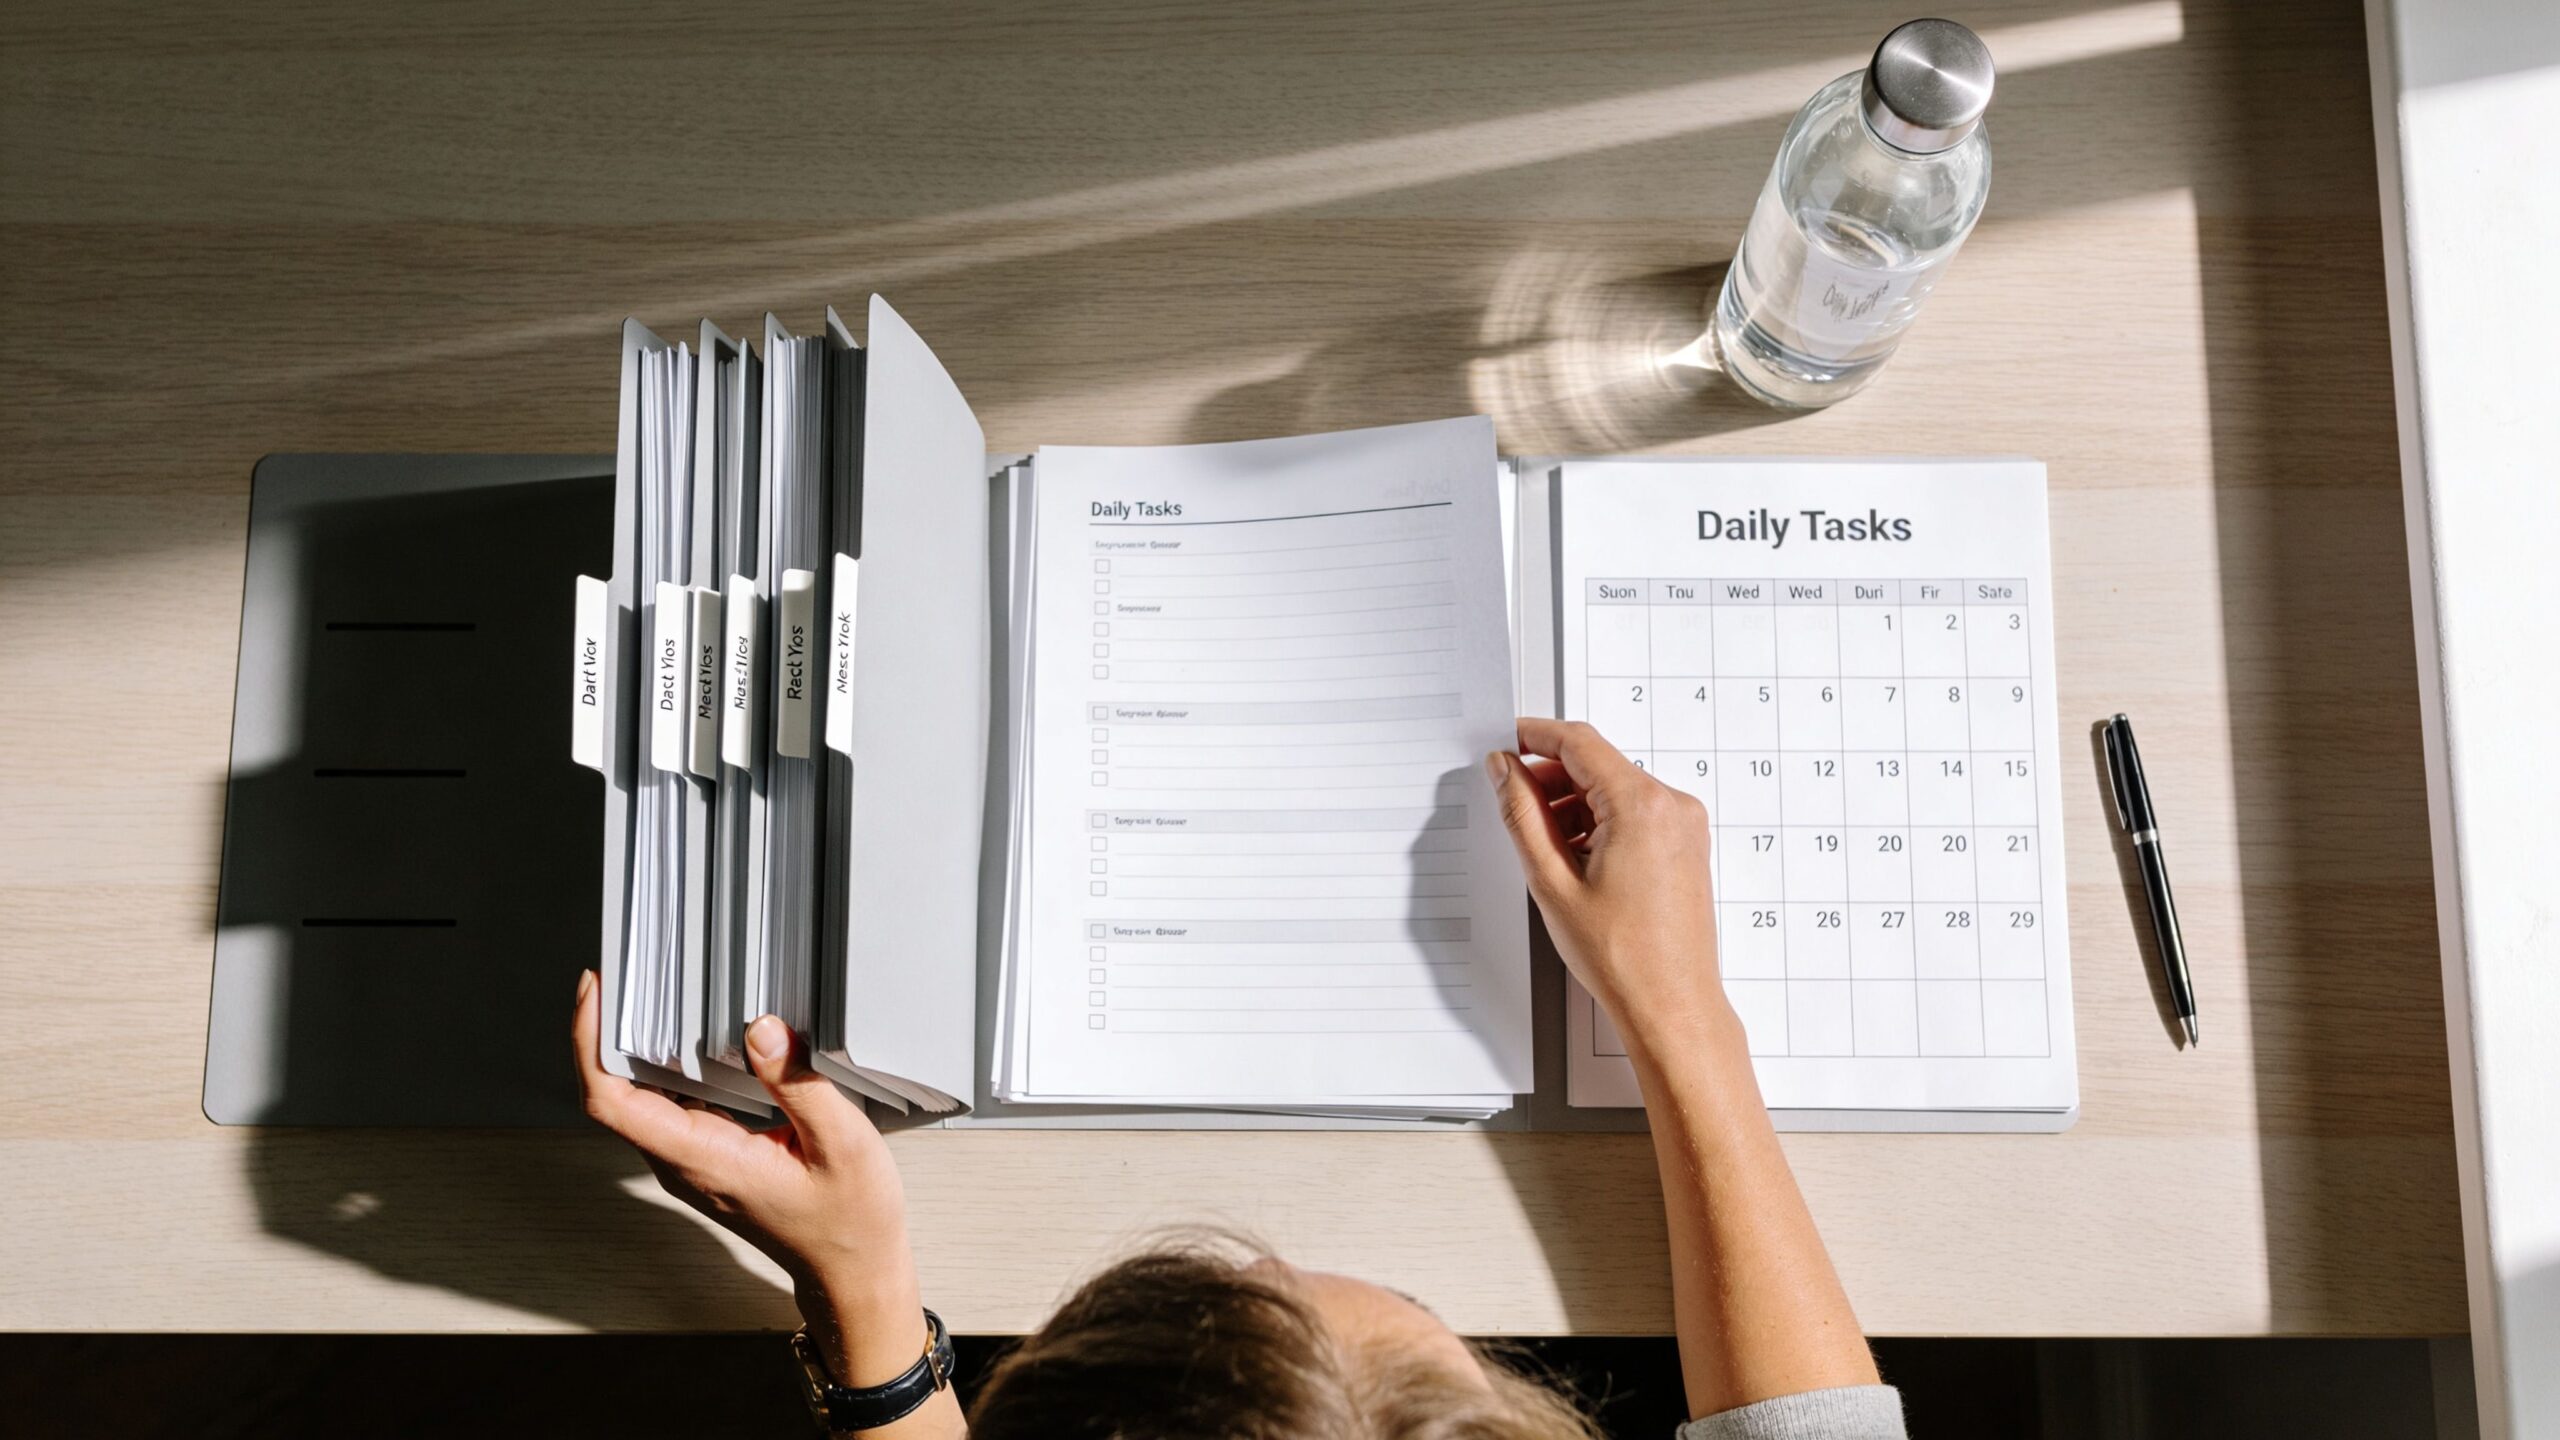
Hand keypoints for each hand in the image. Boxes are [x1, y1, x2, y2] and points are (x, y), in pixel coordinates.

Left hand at [571, 972, 925, 1390]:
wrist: (852, 1271)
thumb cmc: (851, 1221)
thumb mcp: (842, 1145)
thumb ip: (799, 1085)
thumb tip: (760, 1028)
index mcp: (704, 1159)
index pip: (611, 1102)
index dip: (589, 1043)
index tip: (595, 992)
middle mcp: (683, 1163)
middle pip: (614, 1093)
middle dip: (606, 1029)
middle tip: (624, 972)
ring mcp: (690, 1164)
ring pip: (637, 1099)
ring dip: (633, 1045)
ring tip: (649, 991)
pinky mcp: (706, 1159)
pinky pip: (665, 1107)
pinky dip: (664, 1064)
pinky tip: (687, 1034)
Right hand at [1487, 717, 1734, 1057]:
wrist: (1671, 1003)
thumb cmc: (1623, 957)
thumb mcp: (1552, 881)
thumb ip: (1522, 816)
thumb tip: (1506, 773)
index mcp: (1641, 806)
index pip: (1580, 743)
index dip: (1535, 736)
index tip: (1507, 740)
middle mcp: (1671, 806)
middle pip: (1598, 765)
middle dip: (1552, 778)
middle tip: (1512, 800)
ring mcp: (1684, 825)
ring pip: (1615, 790)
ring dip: (1574, 804)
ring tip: (1544, 847)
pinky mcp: (1685, 844)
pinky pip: (1635, 813)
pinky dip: (1601, 822)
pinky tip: (1575, 858)